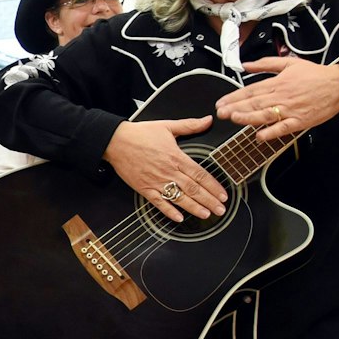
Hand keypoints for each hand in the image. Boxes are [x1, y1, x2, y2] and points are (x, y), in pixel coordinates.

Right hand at [103, 117, 227, 222]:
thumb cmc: (139, 134)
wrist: (115, 141)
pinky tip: (179, 218)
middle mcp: (168, 171)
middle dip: (209, 200)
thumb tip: (208, 120)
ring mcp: (156, 182)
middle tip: (221, 209)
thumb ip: (190, 125)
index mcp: (176, 157)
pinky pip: (159, 203)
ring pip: (179, 198)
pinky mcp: (144, 188)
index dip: (213, 186)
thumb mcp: (167, 126)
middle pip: (193, 189)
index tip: (223, 194)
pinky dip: (169, 211)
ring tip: (206, 214)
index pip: (200, 174)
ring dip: (194, 208)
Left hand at [216, 55, 338, 141]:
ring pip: (265, 115)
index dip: (234, 97)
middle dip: (235, 108)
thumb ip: (266, 63)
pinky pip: (283, 128)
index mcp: (278, 82)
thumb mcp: (290, 63)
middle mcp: (282, 96)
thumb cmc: (315, 74)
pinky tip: (259, 136)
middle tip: (220, 113)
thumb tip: (246, 65)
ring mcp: (291, 109)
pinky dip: (271, 132)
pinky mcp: (300, 121)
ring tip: (234, 119)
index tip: (221, 102)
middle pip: (254, 103)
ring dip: (248, 118)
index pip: (251, 90)